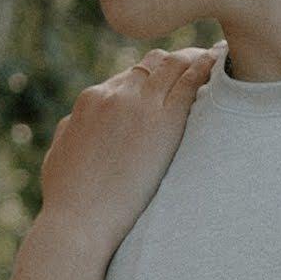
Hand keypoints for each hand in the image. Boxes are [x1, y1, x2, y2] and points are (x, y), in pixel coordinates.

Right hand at [28, 46, 217, 247]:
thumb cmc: (66, 199)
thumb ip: (70, 131)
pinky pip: (191, 81)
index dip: (154, 77)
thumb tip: (75, 124)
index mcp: (90, 100)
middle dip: (178, 63)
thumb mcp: (58, 154)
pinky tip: (222, 65)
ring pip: (174, 65)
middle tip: (204, 64)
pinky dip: (207, 68)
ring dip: (198, 59)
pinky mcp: (163, 121)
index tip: (172, 82)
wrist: (78, 221)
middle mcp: (115, 94)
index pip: (130, 76)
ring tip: (220, 59)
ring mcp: (139, 105)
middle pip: (154, 64)